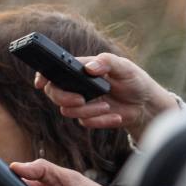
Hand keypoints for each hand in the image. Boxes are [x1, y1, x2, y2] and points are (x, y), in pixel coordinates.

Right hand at [36, 52, 175, 138]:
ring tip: (108, 106)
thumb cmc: (133, 80)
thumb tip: (90, 68)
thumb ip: (107, 62)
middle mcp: (75, 86)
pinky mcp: (88, 117)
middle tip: (81, 100)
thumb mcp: (124, 67)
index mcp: (79, 70)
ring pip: (67, 110)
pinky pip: (85, 122)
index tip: (41, 83)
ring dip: (89, 111)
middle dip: (64, 98)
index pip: (54, 71)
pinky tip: (116, 116)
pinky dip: (102, 120)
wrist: (145, 104)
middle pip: (53, 93)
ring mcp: (80, 103)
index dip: (43, 76)